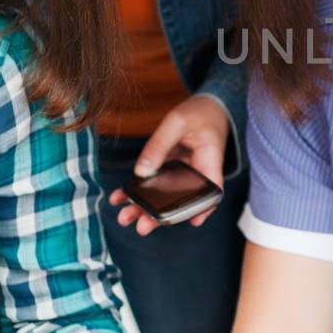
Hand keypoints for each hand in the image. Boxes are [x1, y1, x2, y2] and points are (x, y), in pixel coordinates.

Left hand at [107, 93, 230, 234]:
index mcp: (209, 161)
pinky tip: (121, 197)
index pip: (211, 191)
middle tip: (141, 227)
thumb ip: (158, 145)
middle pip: (181, 200)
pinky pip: (154, 183)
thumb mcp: (177, 122)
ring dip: (145, 208)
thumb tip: (141, 172)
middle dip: (160, 216)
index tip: (192, 222)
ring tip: (125, 216)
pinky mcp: (169, 167)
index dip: (203, 209)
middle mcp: (197, 172)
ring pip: (165, 196)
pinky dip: (138, 190)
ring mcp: (182, 172)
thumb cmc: (199, 112)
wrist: (205, 105)